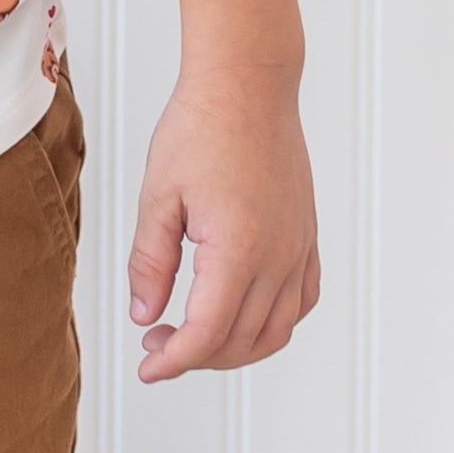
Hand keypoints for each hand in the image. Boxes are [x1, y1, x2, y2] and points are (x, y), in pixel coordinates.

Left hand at [125, 65, 317, 383]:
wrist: (248, 84)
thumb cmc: (200, 128)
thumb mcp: (158, 195)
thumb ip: (150, 262)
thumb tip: (146, 316)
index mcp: (238, 248)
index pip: (207, 333)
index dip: (173, 361)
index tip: (147, 367)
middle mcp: (278, 256)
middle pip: (240, 341)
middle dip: (195, 357)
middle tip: (156, 343)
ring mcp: (299, 247)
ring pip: (277, 330)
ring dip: (234, 348)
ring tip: (192, 335)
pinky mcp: (307, 236)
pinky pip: (300, 301)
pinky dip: (272, 323)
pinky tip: (239, 313)